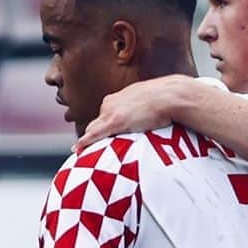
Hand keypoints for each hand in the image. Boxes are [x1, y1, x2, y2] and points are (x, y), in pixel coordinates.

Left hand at [73, 75, 194, 151]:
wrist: (170, 95)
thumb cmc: (166, 98)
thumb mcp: (150, 101)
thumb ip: (143, 109)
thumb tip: (149, 117)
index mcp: (118, 98)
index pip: (105, 114)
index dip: (103, 127)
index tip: (103, 136)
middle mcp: (110, 103)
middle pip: (96, 122)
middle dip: (93, 134)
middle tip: (89, 148)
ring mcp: (111, 112)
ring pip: (93, 129)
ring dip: (88, 140)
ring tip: (82, 152)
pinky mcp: (115, 122)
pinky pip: (94, 134)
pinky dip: (84, 142)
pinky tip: (77, 150)